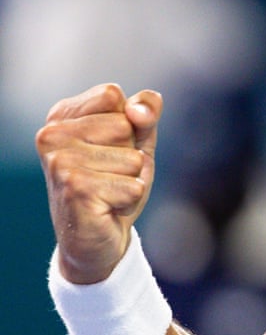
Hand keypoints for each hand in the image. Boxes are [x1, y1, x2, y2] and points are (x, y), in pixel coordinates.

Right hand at [36, 84, 161, 283]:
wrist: (97, 239)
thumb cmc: (115, 184)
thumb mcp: (136, 141)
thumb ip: (144, 113)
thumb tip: (138, 110)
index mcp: (62, 116)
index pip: (113, 95)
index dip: (128, 124)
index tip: (111, 147)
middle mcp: (51, 135)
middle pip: (125, 125)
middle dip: (130, 154)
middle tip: (109, 176)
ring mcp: (60, 163)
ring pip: (133, 158)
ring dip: (130, 180)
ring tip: (107, 192)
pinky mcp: (75, 190)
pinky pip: (133, 186)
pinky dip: (129, 200)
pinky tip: (107, 208)